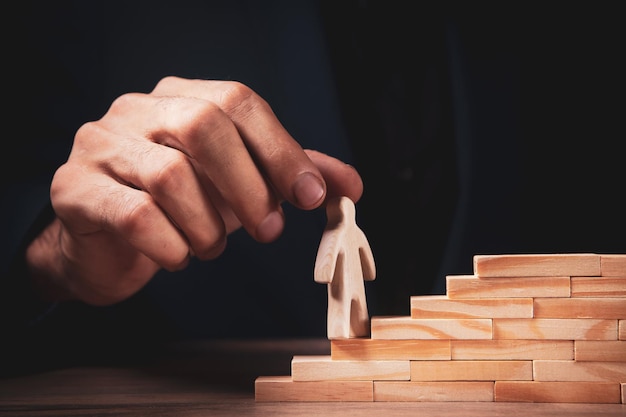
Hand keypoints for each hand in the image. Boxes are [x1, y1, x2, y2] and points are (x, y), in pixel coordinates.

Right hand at [26, 77, 362, 305]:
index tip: (311, 196)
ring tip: (212, 248)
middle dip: (249, 187)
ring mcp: (100, 145)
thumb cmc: (179, 208)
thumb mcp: (241, 186)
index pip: (239, 101)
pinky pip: (135, 215)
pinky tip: (178, 256)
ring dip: (208, 226)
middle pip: (204, 126)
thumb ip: (291, 176)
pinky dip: (171, 246)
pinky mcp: (76, 189)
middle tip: (268, 230)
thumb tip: (350, 184)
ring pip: (170, 175)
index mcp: (181, 98)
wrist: (106, 244)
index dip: (281, 149)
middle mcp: (137, 110)